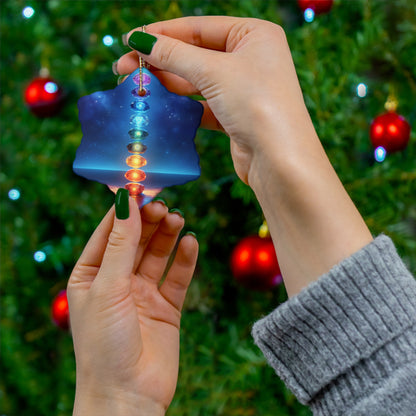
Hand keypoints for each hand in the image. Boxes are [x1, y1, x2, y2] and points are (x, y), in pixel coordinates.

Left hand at [67, 199, 197, 414]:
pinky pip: (178, 276)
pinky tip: (191, 243)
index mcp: (91, 275)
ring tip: (178, 219)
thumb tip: (126, 201)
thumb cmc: (104, 344)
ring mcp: (143, 293)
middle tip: (164, 205)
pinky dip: (185, 259)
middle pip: (136, 240)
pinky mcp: (167, 306)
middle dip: (149, 221)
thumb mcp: (108, 287)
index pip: (109, 232)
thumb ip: (121, 244)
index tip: (140, 186)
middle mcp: (117, 281)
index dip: (124, 210)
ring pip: (158, 254)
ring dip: (168, 235)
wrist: (128, 396)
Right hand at [116, 16, 309, 184]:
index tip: (130, 40)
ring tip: (137, 86)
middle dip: (160, 60)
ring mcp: (243, 88)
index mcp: (254, 34)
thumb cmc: (257, 105)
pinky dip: (182, 105)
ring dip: (168, 83)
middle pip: (195, 54)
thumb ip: (175, 55)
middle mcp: (251, 58)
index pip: (198, 28)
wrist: (279, 161)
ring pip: (197, 80)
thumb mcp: (214, 72)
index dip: (161, 33)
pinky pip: (202, 104)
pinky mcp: (235, 114)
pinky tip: (160, 106)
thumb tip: (140, 41)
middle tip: (123, 68)